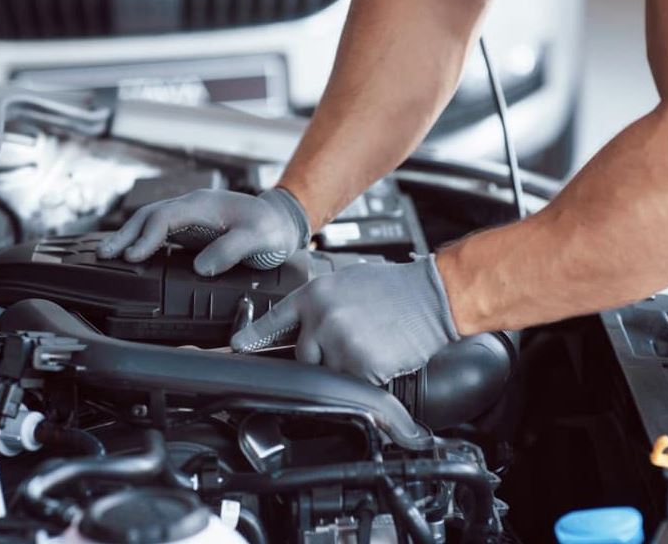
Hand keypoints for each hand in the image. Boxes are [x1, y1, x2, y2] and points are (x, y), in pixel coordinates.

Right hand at [98, 188, 310, 275]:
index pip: (165, 218)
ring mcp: (190, 217)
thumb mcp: (258, 238)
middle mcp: (192, 207)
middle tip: (104, 255)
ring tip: (108, 254)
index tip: (132, 256)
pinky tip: (132, 254)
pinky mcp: (191, 229)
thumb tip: (202, 267)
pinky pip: (160, 231)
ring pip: (151, 222)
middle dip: (125, 234)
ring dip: (129, 237)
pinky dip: (142, 240)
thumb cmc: (272, 228)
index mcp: (203, 205)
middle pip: (149, 216)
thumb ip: (231, 250)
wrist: (283, 222)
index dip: (146, 237)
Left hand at [231, 255, 460, 384]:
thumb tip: (301, 326)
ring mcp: (340, 343)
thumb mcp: (346, 283)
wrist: (432, 295)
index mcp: (314, 295)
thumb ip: (319, 304)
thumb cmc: (394, 288)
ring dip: (347, 366)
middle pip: (302, 357)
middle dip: (322, 356)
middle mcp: (322, 318)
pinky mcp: (360, 366)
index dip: (251, 337)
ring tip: (371, 343)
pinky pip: (354, 383)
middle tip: (353, 340)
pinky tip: (382, 354)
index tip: (235, 348)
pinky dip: (367, 376)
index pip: (273, 321)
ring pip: (330, 372)